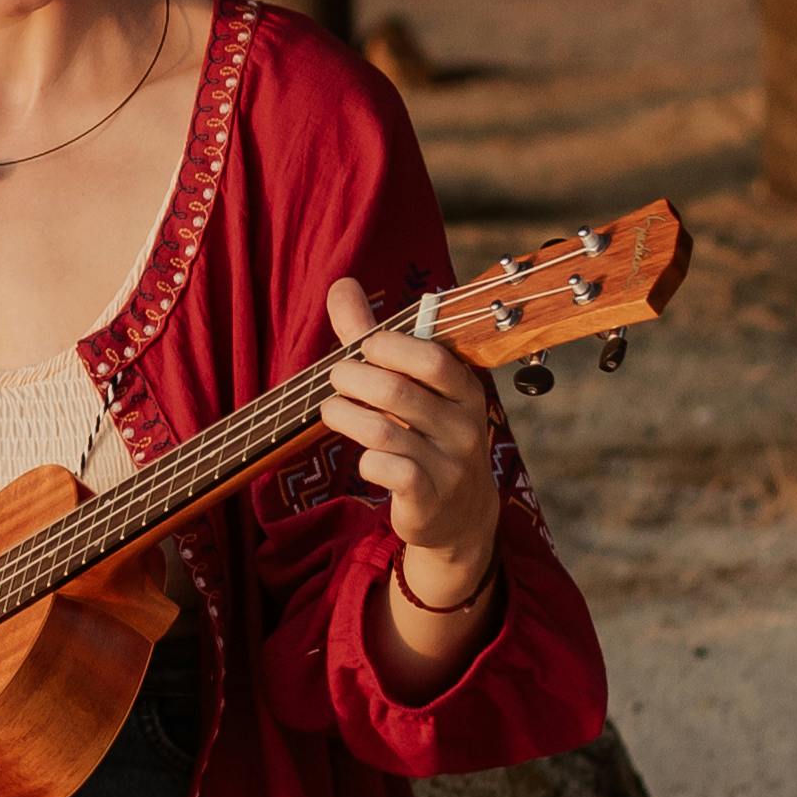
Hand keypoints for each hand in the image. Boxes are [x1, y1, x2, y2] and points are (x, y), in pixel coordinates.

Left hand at [323, 275, 501, 605]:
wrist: (458, 513)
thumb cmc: (423, 432)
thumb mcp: (408, 384)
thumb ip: (373, 336)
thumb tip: (341, 283)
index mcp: (465, 389)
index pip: (432, 358)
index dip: (388, 346)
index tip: (362, 348)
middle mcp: (465, 425)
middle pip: (398, 391)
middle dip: (354, 379)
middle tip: (336, 378)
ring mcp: (450, 464)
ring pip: (385, 432)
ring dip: (345, 416)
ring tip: (331, 409)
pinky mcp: (430, 498)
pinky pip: (391, 471)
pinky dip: (366, 461)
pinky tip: (364, 458)